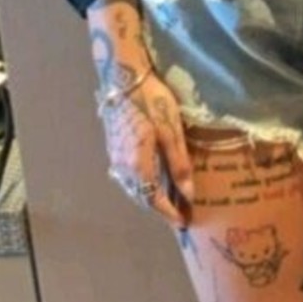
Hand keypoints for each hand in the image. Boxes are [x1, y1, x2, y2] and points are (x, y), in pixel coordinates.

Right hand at [100, 70, 193, 229]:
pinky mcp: (113, 148)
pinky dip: (141, 185)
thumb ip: (179, 164)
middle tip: (179, 215)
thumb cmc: (152, 101)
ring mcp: (114, 158)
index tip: (183, 223)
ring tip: (169, 202)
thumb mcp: (171, 131)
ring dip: (149, 198)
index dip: (169, 214)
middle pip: (141, 198)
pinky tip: (152, 181)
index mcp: (138, 166)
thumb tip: (188, 194)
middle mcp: (122, 168)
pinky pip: (127, 177)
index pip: (153, 201)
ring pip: (132, 188)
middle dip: (160, 210)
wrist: (123, 78)